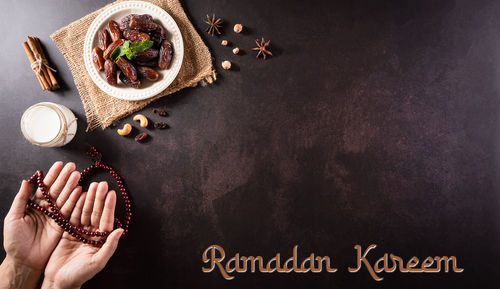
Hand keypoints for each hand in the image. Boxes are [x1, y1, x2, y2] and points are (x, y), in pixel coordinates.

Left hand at [1, 162, 81, 288]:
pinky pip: (70, 211)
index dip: (52, 175)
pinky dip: (76, 201)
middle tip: (73, 167)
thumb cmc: (15, 240)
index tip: (60, 165)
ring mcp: (56, 216)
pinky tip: (81, 191)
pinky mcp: (63, 225)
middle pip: (57, 190)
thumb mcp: (13, 217)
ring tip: (77, 175)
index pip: (45, 187)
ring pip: (65, 198)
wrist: (24, 260)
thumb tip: (26, 181)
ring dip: (72, 186)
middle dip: (65, 178)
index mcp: (34, 205)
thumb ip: (21, 199)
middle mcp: (47, 208)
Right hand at [42, 182, 122, 288]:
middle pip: (96, 213)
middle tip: (101, 184)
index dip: (108, 206)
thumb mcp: (97, 262)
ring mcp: (80, 232)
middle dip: (99, 198)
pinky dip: (75, 205)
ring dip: (88, 199)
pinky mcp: (68, 232)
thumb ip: (109, 246)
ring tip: (91, 185)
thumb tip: (121, 230)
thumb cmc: (79, 275)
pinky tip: (78, 194)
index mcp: (101, 240)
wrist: (58, 281)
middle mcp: (92, 234)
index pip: (106, 220)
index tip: (111, 193)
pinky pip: (72, 216)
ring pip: (85, 212)